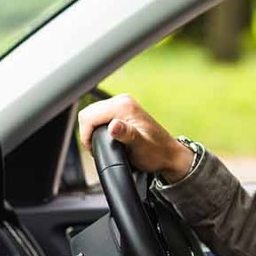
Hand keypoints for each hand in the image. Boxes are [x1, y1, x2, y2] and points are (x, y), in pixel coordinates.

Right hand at [76, 94, 194, 181]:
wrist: (169, 154)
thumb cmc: (157, 152)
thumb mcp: (140, 146)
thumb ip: (126, 135)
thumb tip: (113, 126)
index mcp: (123, 106)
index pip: (89, 116)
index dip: (86, 135)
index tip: (94, 149)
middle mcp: (122, 100)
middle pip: (88, 113)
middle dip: (88, 132)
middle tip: (97, 149)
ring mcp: (122, 104)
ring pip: (92, 114)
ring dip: (92, 131)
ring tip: (102, 145)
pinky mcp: (122, 110)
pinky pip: (100, 116)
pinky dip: (98, 128)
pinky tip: (106, 139)